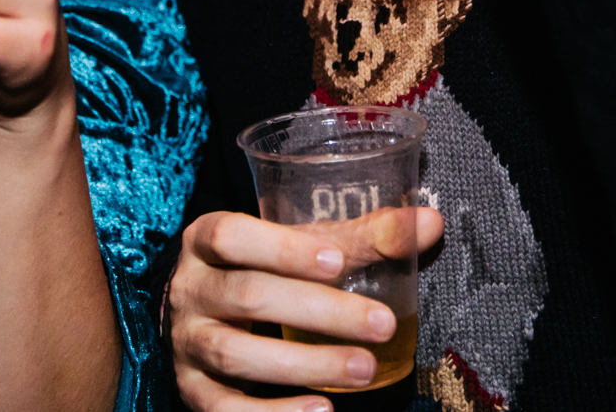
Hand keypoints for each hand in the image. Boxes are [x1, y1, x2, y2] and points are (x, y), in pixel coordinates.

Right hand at [170, 207, 444, 410]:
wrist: (196, 313)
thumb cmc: (258, 268)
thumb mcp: (296, 245)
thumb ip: (360, 237)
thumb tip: (430, 223)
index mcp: (205, 238)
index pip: (233, 236)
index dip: (282, 248)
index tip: (338, 262)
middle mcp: (189, 288)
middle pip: (248, 296)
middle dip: (320, 312)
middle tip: (382, 325)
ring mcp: (186, 342)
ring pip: (236, 354)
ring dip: (305, 363)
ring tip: (364, 370)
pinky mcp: (192, 389)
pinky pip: (225, 408)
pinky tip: (320, 409)